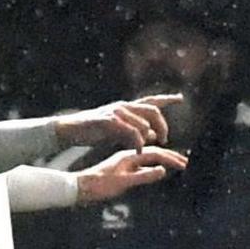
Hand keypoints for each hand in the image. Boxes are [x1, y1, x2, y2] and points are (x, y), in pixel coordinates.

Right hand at [53, 94, 182, 150]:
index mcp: (126, 107)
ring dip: (148, 137)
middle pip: (152, 110)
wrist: (69, 129)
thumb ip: (135, 131)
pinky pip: (131, 131)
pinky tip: (138, 150)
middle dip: (162, 124)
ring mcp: (117, 112)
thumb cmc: (93, 130)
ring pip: (143, 122)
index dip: (166, 99)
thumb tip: (152, 135)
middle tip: (164, 139)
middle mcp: (124, 106)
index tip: (180, 98)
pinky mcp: (110, 121)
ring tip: (146, 148)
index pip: (151, 101)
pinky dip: (137, 142)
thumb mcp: (118, 131)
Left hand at [76, 148, 187, 203]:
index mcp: (129, 156)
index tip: (184, 165)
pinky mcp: (121, 168)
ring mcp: (124, 161)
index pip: (156, 154)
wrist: (80, 188)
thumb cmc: (100, 186)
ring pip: (147, 156)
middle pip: (153, 153)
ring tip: (175, 163)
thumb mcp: (123, 183)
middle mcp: (127, 156)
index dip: (171, 159)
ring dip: (162, 159)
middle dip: (170, 157)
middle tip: (185, 163)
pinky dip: (152, 164)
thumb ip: (143, 176)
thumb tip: (163, 170)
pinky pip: (141, 162)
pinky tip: (156, 169)